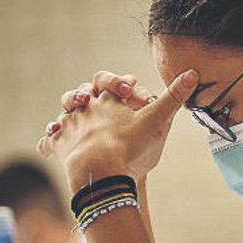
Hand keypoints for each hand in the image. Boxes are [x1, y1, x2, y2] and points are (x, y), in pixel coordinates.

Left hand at [36, 69, 197, 189]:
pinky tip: (49, 144)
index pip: (112, 83)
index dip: (122, 84)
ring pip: (65, 113)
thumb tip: (193, 72)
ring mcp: (71, 126)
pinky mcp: (60, 145)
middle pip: (84, 93)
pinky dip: (49, 141)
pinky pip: (49, 141)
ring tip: (73, 118)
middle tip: (95, 99)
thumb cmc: (130, 145)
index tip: (129, 88)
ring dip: (69, 114)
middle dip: (90, 94)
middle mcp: (87, 108)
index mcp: (108, 100)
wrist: (101, 169)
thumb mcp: (157, 120)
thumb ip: (174, 98)